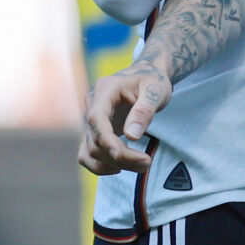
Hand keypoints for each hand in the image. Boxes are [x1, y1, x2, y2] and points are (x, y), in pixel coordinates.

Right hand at [79, 60, 171, 176]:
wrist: (146, 78)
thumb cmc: (152, 81)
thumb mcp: (156, 90)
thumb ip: (144, 110)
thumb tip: (131, 135)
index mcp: (104, 91)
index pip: (96, 119)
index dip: (105, 139)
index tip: (120, 155)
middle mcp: (92, 106)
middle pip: (95, 140)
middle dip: (120, 156)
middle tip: (147, 162)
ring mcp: (91, 121)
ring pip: (91, 151)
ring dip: (113, 164)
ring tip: (142, 165)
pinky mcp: (94, 133)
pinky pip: (88, 155)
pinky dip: (101, 166)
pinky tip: (122, 167)